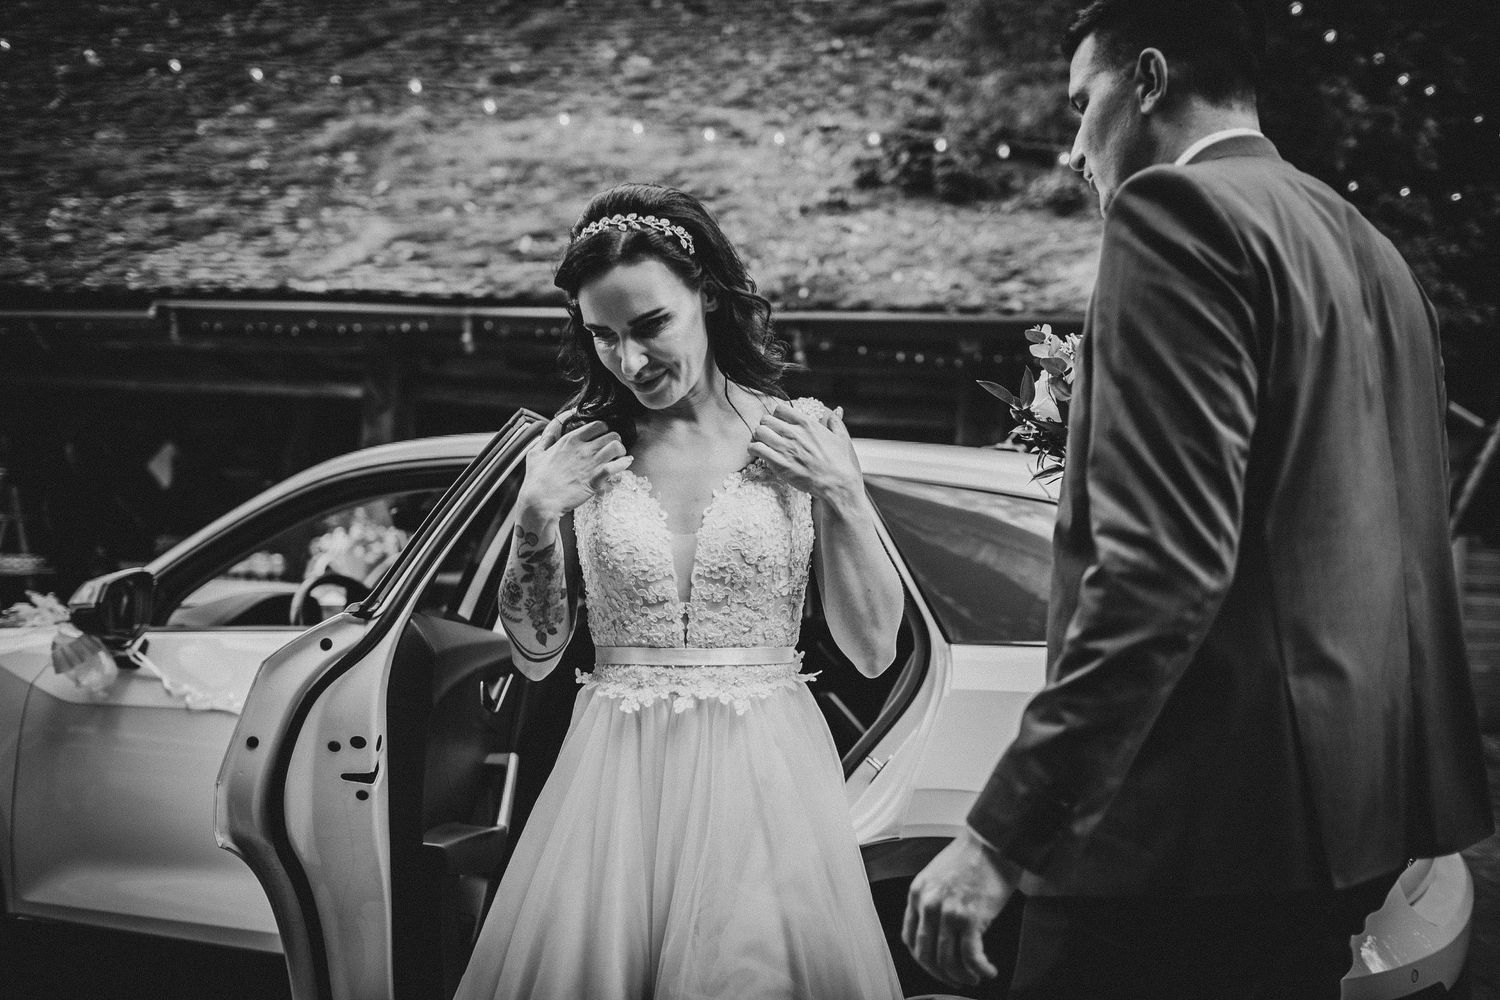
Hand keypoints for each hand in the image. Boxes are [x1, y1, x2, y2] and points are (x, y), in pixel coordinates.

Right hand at [518, 408, 631, 519]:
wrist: (541, 501)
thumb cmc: (536, 480)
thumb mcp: (535, 453)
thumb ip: (546, 438)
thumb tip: (551, 431)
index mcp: (570, 440)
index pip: (597, 425)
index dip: (604, 429)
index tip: (603, 435)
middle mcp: (583, 448)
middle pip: (611, 434)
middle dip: (616, 440)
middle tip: (614, 447)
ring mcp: (590, 463)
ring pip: (617, 446)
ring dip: (622, 451)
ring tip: (620, 456)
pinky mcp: (596, 479)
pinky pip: (617, 466)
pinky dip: (624, 464)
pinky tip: (625, 464)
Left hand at [749, 402, 860, 503]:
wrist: (838, 485)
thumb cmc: (841, 463)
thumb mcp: (842, 438)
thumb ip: (836, 422)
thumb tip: (837, 410)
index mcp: (807, 423)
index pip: (780, 409)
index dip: (777, 416)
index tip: (779, 423)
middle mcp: (794, 433)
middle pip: (766, 419)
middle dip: (766, 426)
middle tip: (769, 434)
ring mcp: (785, 448)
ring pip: (759, 432)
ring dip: (759, 437)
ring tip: (763, 443)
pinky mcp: (779, 463)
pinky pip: (756, 448)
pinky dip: (754, 449)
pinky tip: (759, 452)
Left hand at [902, 829, 1014, 987]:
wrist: (991, 842)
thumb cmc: (969, 857)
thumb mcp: (936, 876)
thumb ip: (931, 901)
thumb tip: (938, 931)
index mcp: (916, 894)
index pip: (910, 939)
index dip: (922, 960)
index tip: (935, 967)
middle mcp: (928, 906)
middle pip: (926, 955)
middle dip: (940, 974)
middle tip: (955, 980)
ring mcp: (948, 914)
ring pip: (948, 961)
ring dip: (961, 977)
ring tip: (974, 979)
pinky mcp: (971, 919)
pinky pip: (971, 957)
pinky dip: (980, 970)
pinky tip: (988, 971)